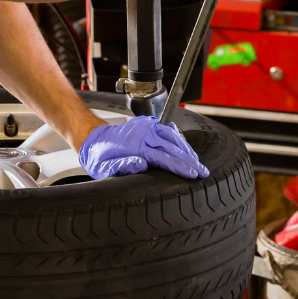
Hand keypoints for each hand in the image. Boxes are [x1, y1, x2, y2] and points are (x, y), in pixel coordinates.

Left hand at [79, 115, 209, 179]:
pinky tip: (186, 149)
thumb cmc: (99, 156)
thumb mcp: (104, 167)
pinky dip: (179, 140)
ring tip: (197, 162)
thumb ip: (122, 166)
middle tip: (203, 172)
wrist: (94, 137)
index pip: (164, 158)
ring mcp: (146, 126)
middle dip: (190, 161)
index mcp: (135, 145)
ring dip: (187, 150)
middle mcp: (143, 133)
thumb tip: (142, 164)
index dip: (180, 167)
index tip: (193, 175)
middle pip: (173, 148)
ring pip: (173, 137)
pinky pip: (168, 130)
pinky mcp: (147, 123)